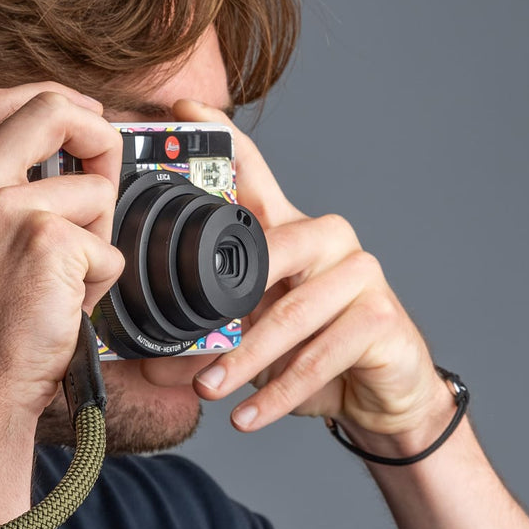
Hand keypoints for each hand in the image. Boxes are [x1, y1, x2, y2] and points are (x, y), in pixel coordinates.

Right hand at [0, 85, 124, 427]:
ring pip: (94, 189)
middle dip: (97, 136)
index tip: (81, 119)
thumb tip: (52, 157)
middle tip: (106, 173)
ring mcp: (3, 208)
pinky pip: (108, 246)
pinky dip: (101, 283)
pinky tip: (67, 309)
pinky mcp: (45, 241)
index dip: (52, 102)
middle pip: (50, 108)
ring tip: (66, 283)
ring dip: (98, 239)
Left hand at [158, 97, 453, 453]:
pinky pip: (320, 357)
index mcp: (287, 232)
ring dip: (244, 361)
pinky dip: (277, 394)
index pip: (253, 175)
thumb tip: (147, 363)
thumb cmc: (308, 357)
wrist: (378, 398)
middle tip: (180, 343)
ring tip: (208, 391)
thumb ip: (202, 345)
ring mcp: (360, 275)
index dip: (222, 139)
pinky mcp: (381, 319)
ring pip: (292, 314)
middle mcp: (326, 240)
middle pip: (268, 253)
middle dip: (221, 305)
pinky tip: (247, 417)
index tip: (182, 112)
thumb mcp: (249, 344)